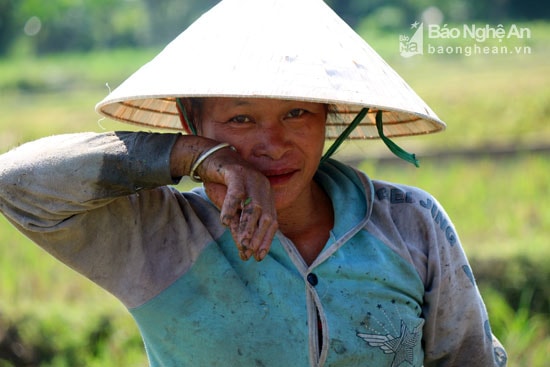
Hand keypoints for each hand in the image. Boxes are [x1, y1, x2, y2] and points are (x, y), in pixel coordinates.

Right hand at [198, 147, 278, 261]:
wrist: (210, 158)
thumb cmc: (222, 185)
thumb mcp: (233, 208)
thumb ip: (239, 226)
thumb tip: (244, 250)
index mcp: (266, 194)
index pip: (272, 221)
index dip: (267, 239)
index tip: (259, 256)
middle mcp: (262, 186)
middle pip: (266, 216)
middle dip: (259, 237)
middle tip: (250, 253)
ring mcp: (251, 178)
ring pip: (253, 206)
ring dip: (248, 227)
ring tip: (243, 243)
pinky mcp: (236, 172)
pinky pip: (236, 193)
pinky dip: (231, 208)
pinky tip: (225, 222)